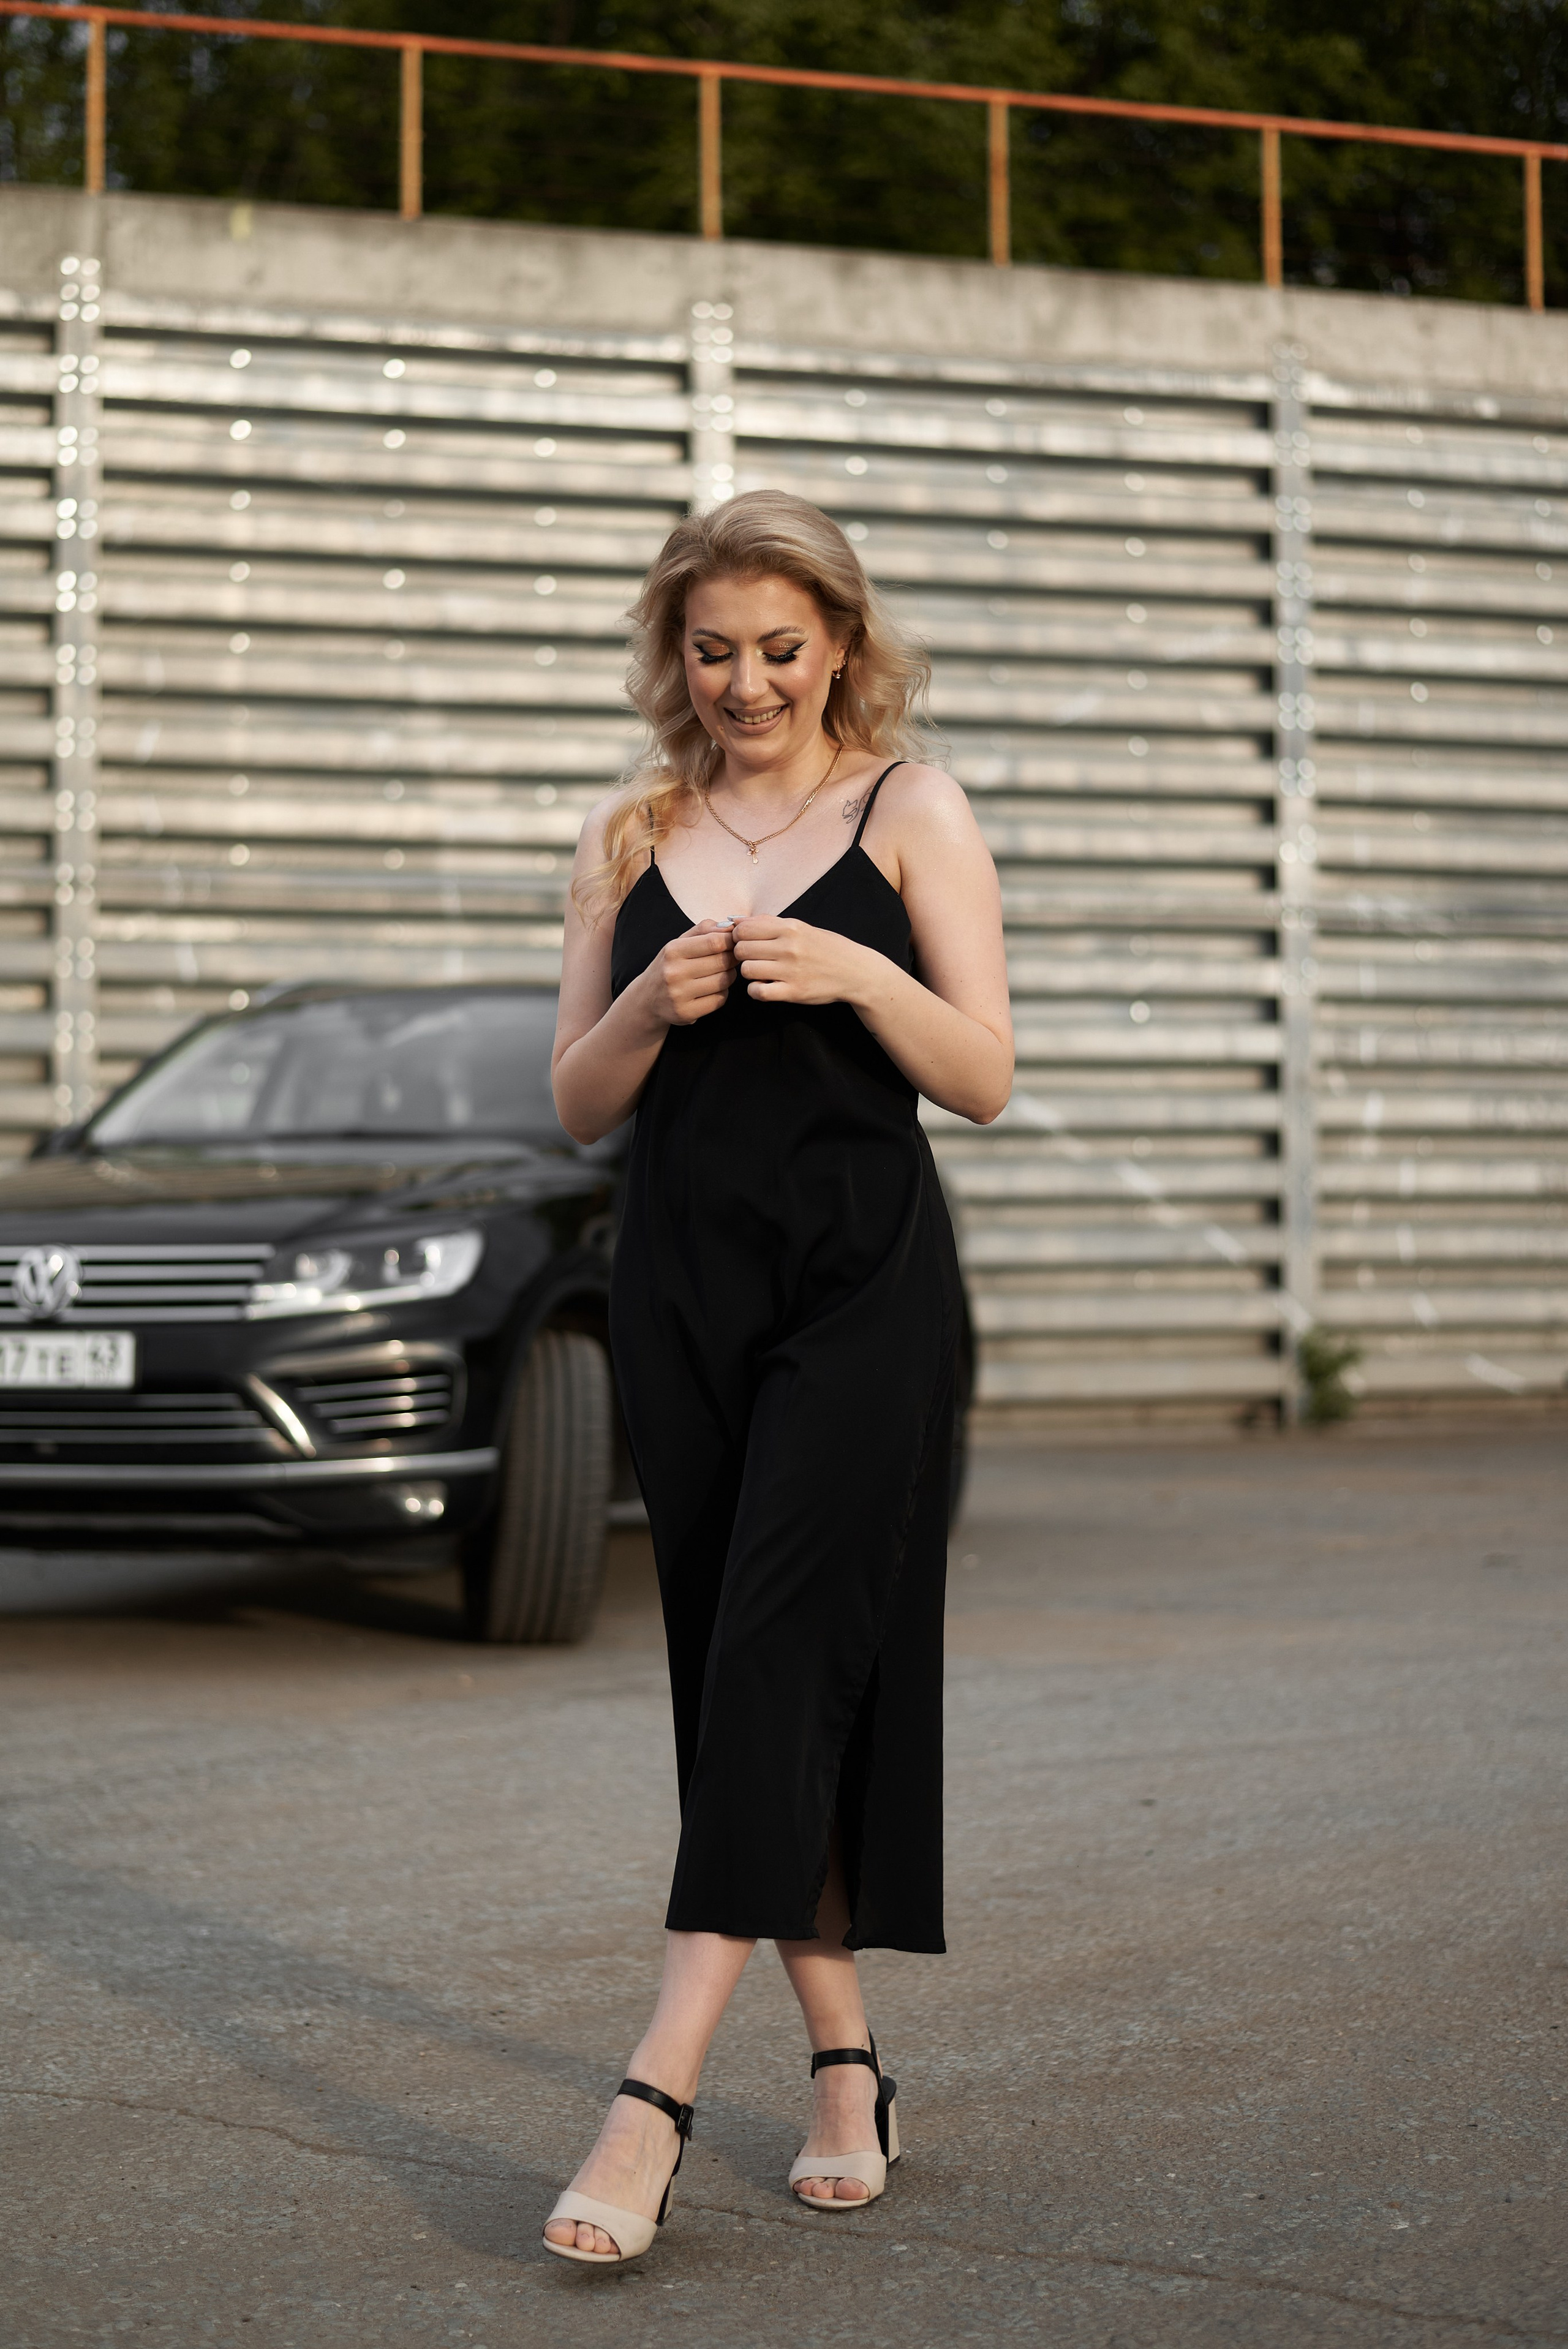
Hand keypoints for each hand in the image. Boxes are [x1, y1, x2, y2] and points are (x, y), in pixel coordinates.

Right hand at [641, 919, 736, 1027]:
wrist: (647, 998)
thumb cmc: (670, 965)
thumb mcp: (679, 942)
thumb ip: (704, 929)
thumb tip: (730, 926)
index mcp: (673, 951)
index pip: (714, 942)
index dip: (731, 941)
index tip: (734, 943)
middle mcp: (674, 973)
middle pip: (722, 961)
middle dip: (732, 958)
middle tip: (731, 958)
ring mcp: (679, 995)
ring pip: (724, 981)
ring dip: (729, 976)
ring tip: (721, 973)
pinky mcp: (686, 1013)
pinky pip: (720, 999)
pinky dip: (722, 993)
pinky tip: (712, 989)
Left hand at [730, 916, 874, 1006]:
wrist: (856, 972)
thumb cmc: (826, 948)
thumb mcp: (801, 927)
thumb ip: (769, 923)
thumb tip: (736, 920)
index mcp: (790, 927)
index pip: (744, 929)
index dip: (739, 936)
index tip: (748, 942)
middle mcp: (789, 947)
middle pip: (741, 949)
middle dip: (743, 955)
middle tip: (755, 959)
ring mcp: (790, 971)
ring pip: (747, 970)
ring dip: (750, 973)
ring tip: (762, 973)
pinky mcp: (793, 992)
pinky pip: (757, 992)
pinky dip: (756, 991)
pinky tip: (766, 986)